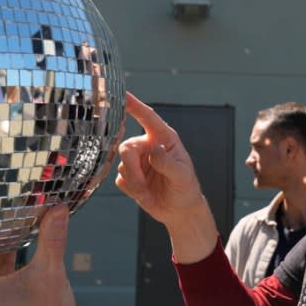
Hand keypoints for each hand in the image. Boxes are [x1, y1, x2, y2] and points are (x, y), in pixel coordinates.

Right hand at [116, 92, 218, 261]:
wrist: (179, 211)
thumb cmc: (185, 189)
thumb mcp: (183, 176)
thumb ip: (168, 163)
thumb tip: (154, 150)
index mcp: (164, 138)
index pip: (147, 117)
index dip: (134, 105)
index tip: (121, 94)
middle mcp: (148, 146)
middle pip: (126, 146)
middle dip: (132, 167)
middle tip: (142, 184)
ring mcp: (137, 161)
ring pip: (121, 164)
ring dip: (134, 181)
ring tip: (148, 190)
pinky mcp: (129, 175)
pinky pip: (119, 178)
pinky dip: (130, 188)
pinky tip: (143, 193)